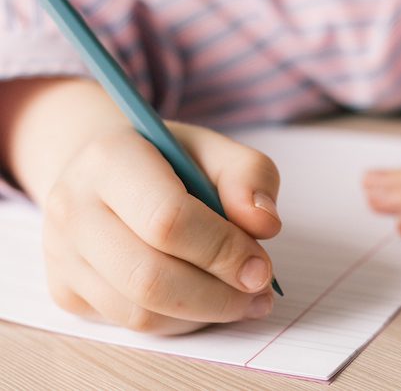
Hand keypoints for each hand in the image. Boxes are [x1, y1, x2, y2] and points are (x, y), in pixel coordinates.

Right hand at [42, 122, 281, 334]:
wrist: (104, 171)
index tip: (262, 267)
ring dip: (203, 314)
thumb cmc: (168, 161)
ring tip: (241, 299)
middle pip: (149, 277)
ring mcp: (61, 253)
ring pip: (138, 312)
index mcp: (111, 158)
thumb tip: (264, 224)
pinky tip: (204, 300)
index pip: (167, 220)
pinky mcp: (65, 290)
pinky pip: (129, 325)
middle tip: (259, 292)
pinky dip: (178, 322)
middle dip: (217, 296)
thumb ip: (250, 176)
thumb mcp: (216, 150)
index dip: (222, 251)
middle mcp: (73, 206)